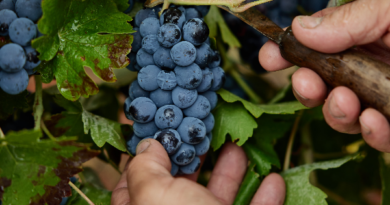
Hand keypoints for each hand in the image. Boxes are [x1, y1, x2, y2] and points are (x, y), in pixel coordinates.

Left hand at [111, 139, 285, 204]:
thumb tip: (147, 145)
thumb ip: (145, 168)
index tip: (163, 131)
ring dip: (232, 172)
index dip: (147, 154)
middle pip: (180, 185)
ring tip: (239, 147)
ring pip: (217, 199)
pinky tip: (274, 180)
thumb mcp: (156, 195)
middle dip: (195, 157)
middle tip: (206, 133)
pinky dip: (265, 199)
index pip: (134, 181)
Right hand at [259, 0, 389, 151]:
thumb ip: (349, 18)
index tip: (268, 59)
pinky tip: (373, 121)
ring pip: (340, 116)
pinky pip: (376, 139)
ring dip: (334, 112)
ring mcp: (379, 99)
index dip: (286, 54)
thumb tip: (298, 28)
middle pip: (321, 86)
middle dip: (306, 89)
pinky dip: (369, 134)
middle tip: (307, 83)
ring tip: (345, 100)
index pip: (314, 47)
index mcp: (362, 38)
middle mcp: (366, 70)